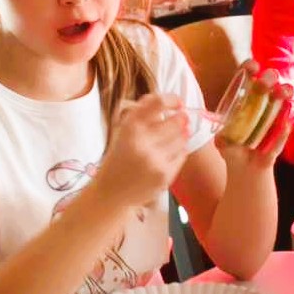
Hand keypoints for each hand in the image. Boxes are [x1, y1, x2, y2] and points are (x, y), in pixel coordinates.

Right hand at [93, 94, 191, 209]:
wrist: (111, 193)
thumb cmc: (119, 159)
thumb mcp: (123, 132)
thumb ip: (143, 115)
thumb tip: (173, 102)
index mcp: (129, 127)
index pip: (157, 102)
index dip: (172, 99)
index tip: (177, 102)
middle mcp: (142, 141)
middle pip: (176, 121)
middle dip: (181, 119)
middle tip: (182, 119)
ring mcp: (154, 159)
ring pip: (182, 138)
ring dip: (181, 135)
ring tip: (173, 138)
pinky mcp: (164, 175)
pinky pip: (182, 155)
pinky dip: (179, 152)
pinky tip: (168, 154)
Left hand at [217, 67, 293, 172]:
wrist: (245, 168)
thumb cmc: (231, 147)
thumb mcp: (222, 141)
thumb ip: (222, 138)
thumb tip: (221, 137)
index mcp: (245, 98)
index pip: (248, 77)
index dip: (251, 68)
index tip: (253, 66)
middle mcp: (262, 102)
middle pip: (269, 83)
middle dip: (269, 78)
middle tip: (267, 81)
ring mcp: (275, 116)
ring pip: (283, 99)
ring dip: (284, 93)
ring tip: (283, 92)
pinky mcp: (281, 134)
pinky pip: (284, 130)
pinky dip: (283, 129)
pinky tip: (284, 125)